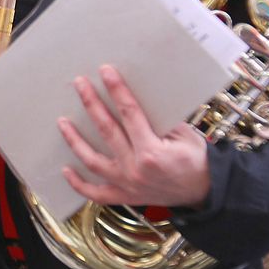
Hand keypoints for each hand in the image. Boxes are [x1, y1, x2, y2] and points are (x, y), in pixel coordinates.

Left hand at [59, 65, 210, 207]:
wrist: (206, 192)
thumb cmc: (197, 160)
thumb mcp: (185, 134)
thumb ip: (160, 119)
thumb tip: (134, 99)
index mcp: (152, 151)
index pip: (129, 113)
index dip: (116, 90)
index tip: (106, 72)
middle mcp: (135, 168)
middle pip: (106, 130)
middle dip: (91, 103)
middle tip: (80, 84)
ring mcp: (127, 185)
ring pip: (92, 161)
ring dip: (75, 140)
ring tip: (62, 122)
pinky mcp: (125, 197)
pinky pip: (96, 194)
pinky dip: (79, 184)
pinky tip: (66, 169)